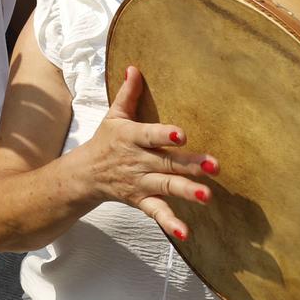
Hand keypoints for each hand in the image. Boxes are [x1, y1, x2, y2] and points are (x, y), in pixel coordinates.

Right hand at [81, 66, 212, 240]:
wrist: (85, 176)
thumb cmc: (105, 141)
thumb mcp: (113, 116)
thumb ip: (128, 94)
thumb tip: (135, 67)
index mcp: (131, 138)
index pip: (149, 135)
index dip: (165, 135)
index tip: (183, 135)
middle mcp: (138, 161)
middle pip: (167, 163)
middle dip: (190, 166)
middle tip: (214, 166)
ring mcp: (140, 183)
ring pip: (166, 187)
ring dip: (187, 192)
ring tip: (207, 196)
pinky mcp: (141, 201)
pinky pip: (156, 213)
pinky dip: (170, 223)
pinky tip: (185, 232)